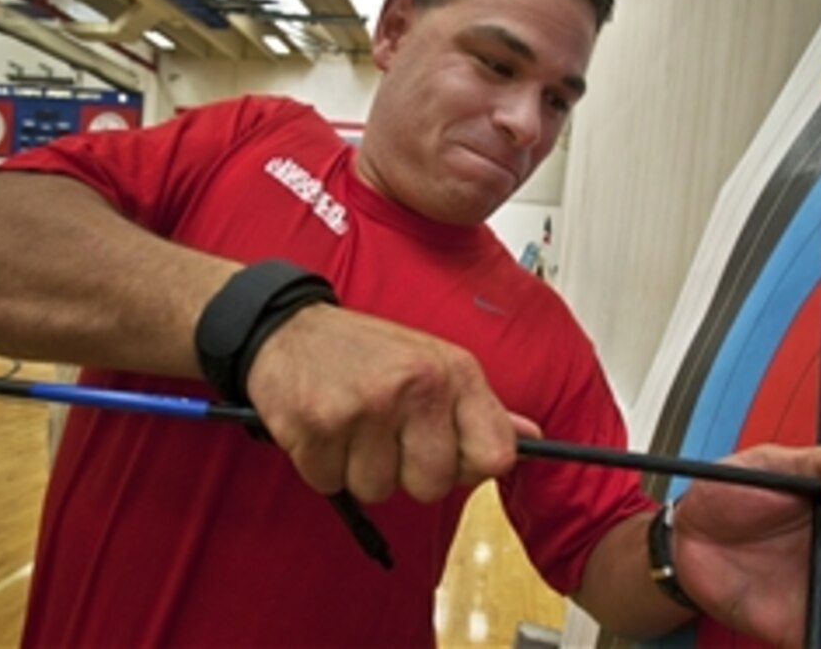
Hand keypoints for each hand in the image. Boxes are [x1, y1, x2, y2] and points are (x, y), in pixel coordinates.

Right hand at [244, 302, 539, 501]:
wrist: (287, 329)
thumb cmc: (367, 354)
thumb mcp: (434, 365)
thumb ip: (482, 408)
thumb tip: (532, 438)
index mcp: (455, 372)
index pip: (496, 456)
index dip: (468, 467)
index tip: (445, 453)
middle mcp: (417, 386)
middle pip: (433, 486)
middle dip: (405, 473)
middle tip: (384, 435)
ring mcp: (367, 406)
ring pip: (378, 491)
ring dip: (358, 469)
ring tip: (350, 426)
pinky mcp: (318, 425)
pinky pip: (330, 484)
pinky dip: (321, 465)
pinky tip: (322, 428)